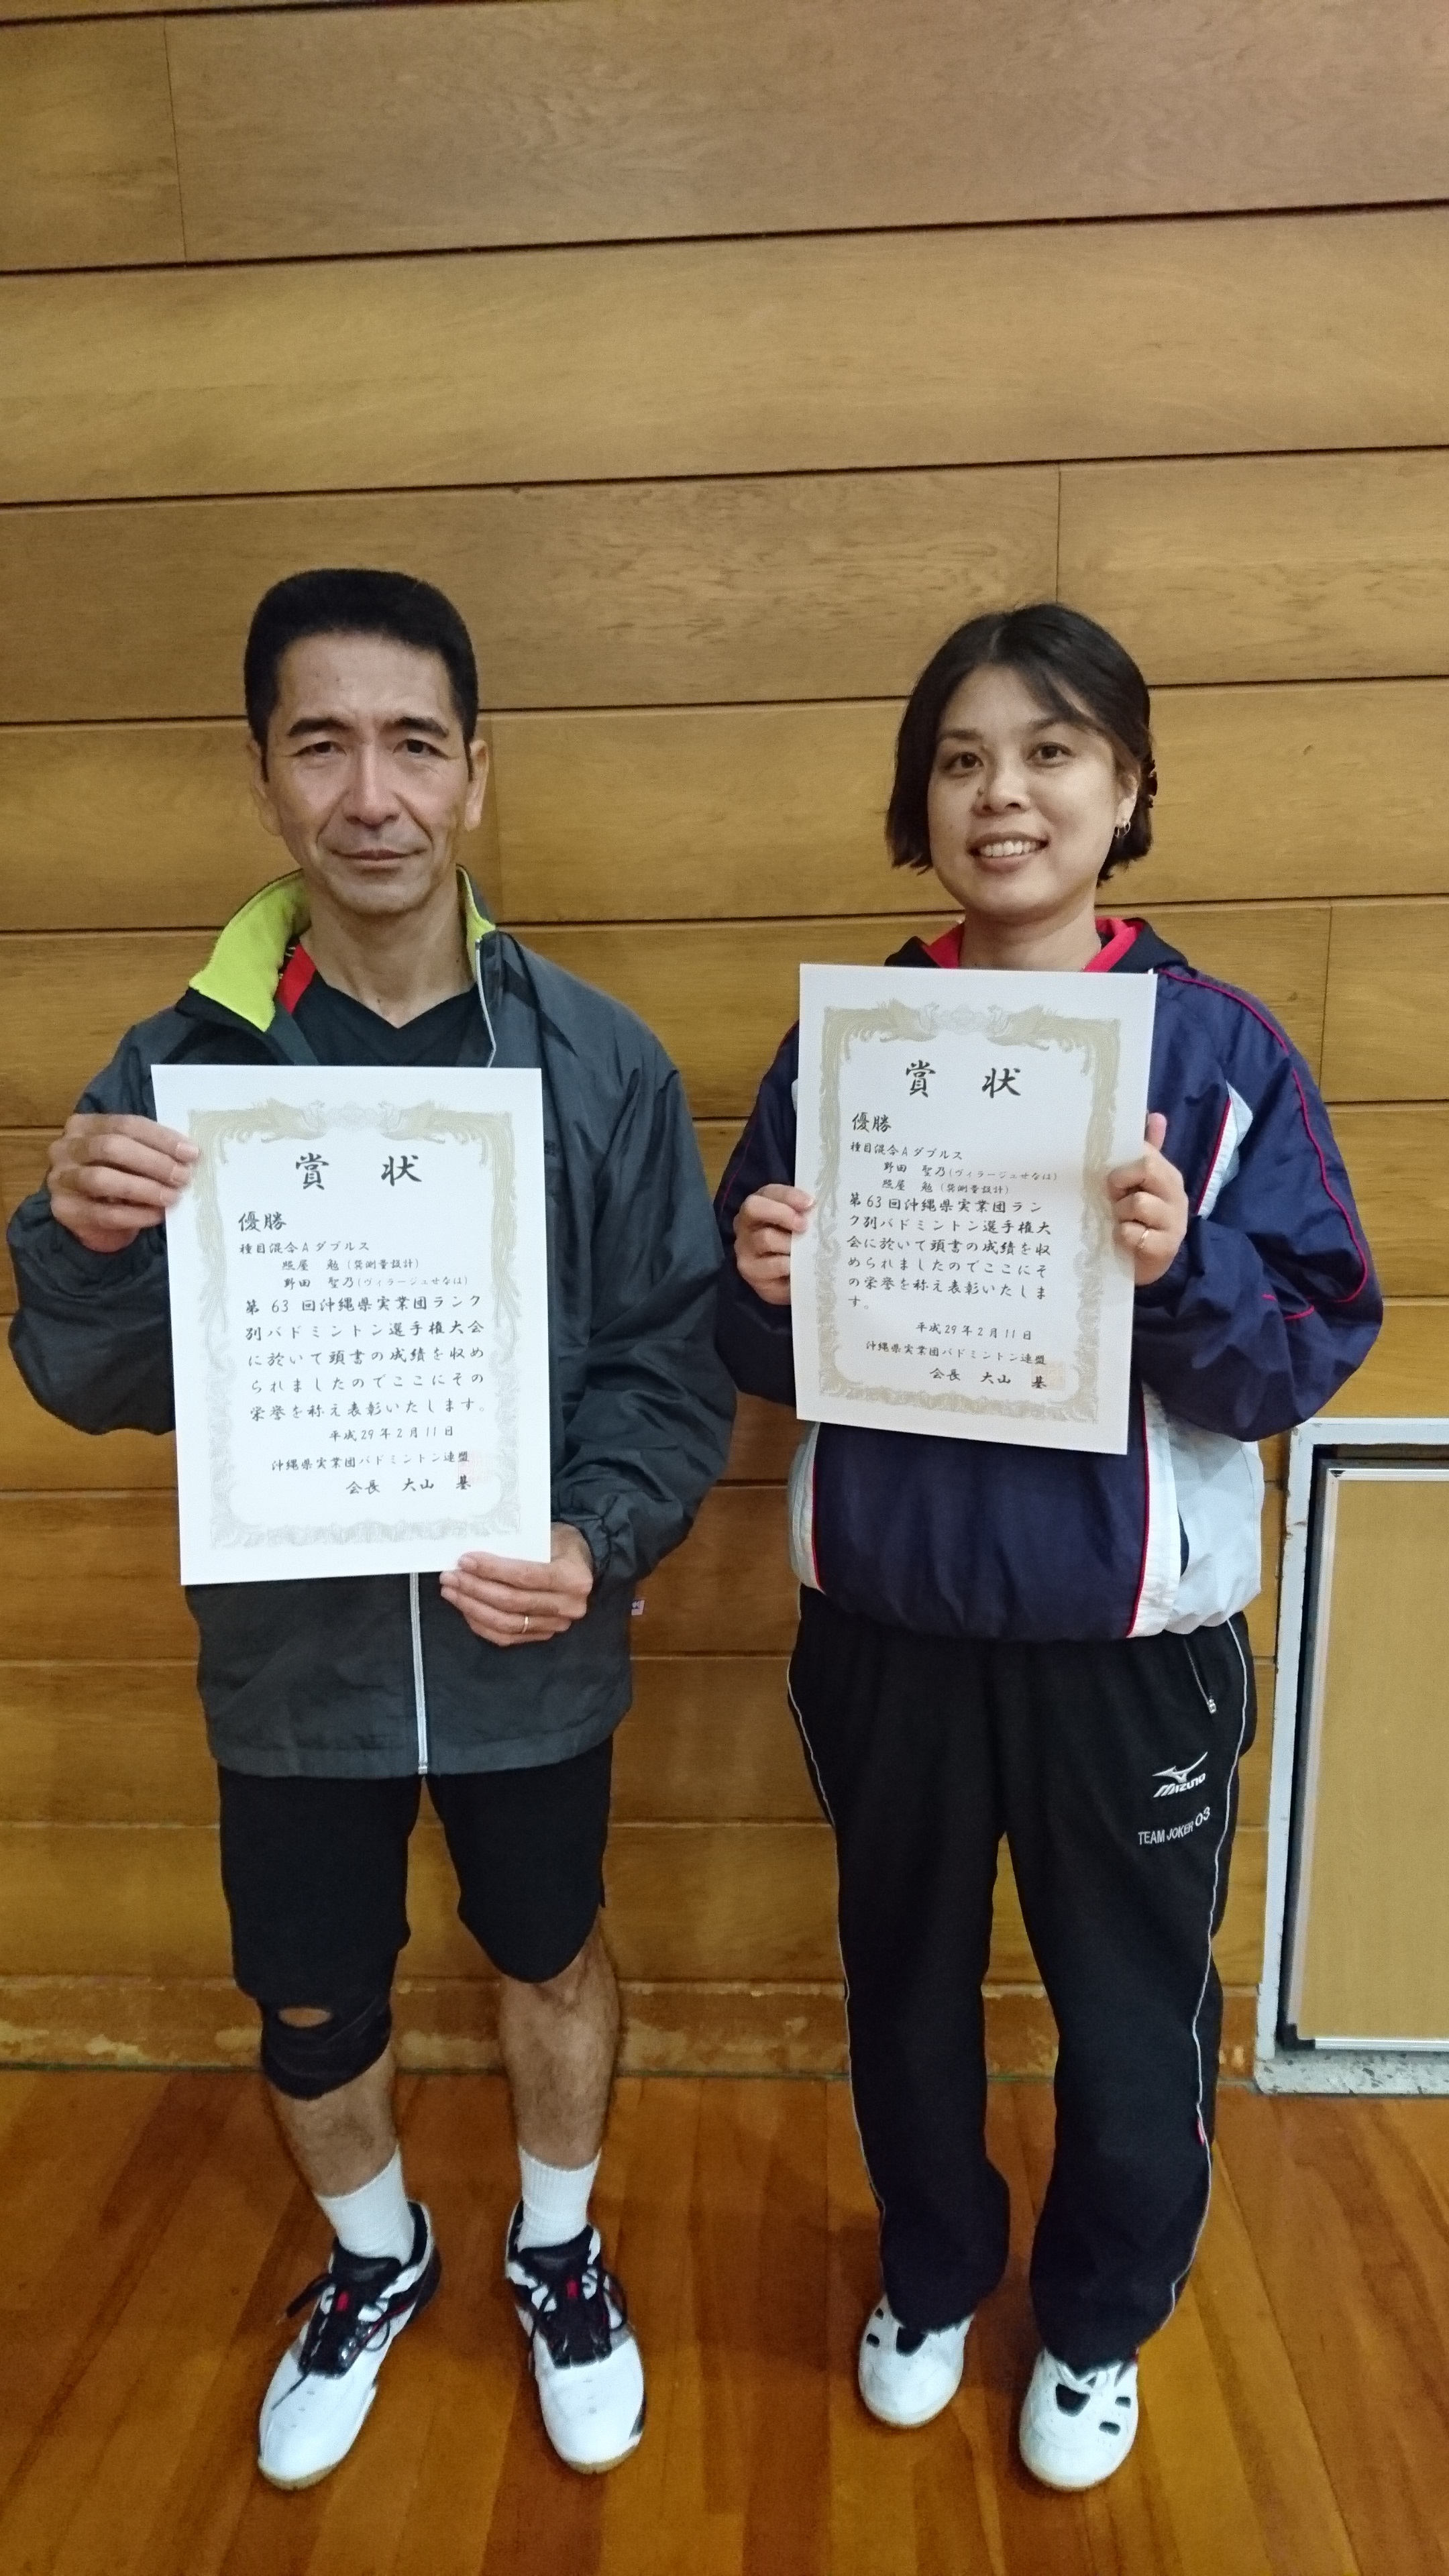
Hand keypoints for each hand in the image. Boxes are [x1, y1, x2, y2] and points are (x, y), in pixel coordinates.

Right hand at [47, 1113, 198, 1252]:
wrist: (87, 1215)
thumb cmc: (114, 1176)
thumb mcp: (127, 1157)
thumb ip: (148, 1149)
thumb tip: (188, 1154)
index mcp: (84, 1125)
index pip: (126, 1124)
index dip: (160, 1138)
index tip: (190, 1153)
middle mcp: (66, 1148)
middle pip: (112, 1147)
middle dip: (153, 1162)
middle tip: (182, 1176)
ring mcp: (61, 1179)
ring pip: (103, 1179)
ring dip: (144, 1188)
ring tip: (172, 1196)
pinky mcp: (66, 1210)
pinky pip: (104, 1213)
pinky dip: (135, 1214)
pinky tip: (157, 1215)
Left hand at [440, 1522, 594, 1647]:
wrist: (583, 1564)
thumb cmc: (561, 1544)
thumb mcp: (547, 1534)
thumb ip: (518, 1546)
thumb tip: (474, 1554)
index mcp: (573, 1577)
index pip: (524, 1576)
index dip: (491, 1570)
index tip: (465, 1561)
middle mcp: (568, 1606)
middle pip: (512, 1602)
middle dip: (475, 1589)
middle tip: (450, 1576)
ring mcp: (556, 1625)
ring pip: (506, 1624)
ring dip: (473, 1608)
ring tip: (451, 1591)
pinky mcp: (543, 1635)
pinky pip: (507, 1636)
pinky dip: (482, 1624)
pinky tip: (466, 1608)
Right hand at [733, 1183, 812, 1306]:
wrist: (788, 1281)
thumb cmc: (794, 1246)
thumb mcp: (798, 1225)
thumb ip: (802, 1213)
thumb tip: (818, 1207)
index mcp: (758, 1206)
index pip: (768, 1192)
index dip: (789, 1195)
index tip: (810, 1203)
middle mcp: (744, 1224)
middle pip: (754, 1208)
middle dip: (782, 1213)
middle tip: (804, 1225)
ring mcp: (744, 1248)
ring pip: (765, 1238)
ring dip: (790, 1243)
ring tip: (806, 1250)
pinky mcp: (749, 1270)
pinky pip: (771, 1265)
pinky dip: (789, 1265)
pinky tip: (800, 1267)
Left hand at [1107, 1113, 1188, 1286]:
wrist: (1144, 1265)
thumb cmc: (1139, 1221)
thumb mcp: (1139, 1185)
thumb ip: (1147, 1151)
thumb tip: (1155, 1115)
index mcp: (1168, 1176)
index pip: (1147, 1152)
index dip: (1123, 1163)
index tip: (1112, 1178)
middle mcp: (1176, 1196)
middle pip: (1147, 1168)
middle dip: (1120, 1181)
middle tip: (1112, 1197)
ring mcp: (1174, 1223)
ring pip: (1137, 1202)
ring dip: (1119, 1213)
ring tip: (1119, 1221)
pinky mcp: (1165, 1248)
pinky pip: (1134, 1233)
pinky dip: (1123, 1236)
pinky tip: (1123, 1240)